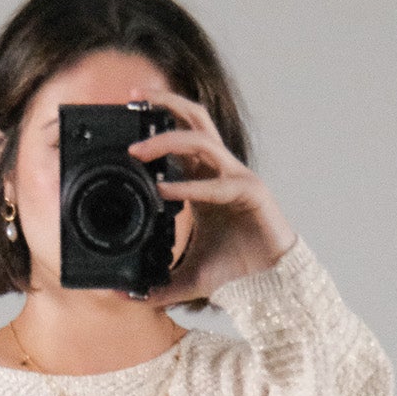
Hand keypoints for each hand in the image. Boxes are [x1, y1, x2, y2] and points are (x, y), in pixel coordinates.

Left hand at [124, 89, 297, 306]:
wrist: (269, 284)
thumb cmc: (234, 271)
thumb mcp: (186, 278)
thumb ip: (157, 284)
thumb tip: (128, 297)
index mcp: (203, 179)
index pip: (181, 136)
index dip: (157, 122)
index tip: (127, 116)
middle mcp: (219, 171)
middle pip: (193, 118)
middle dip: (164, 102)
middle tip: (132, 99)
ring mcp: (236, 177)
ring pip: (200, 140)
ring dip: (167, 140)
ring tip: (137, 151)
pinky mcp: (250, 192)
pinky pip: (215, 183)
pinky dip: (188, 186)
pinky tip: (163, 191)